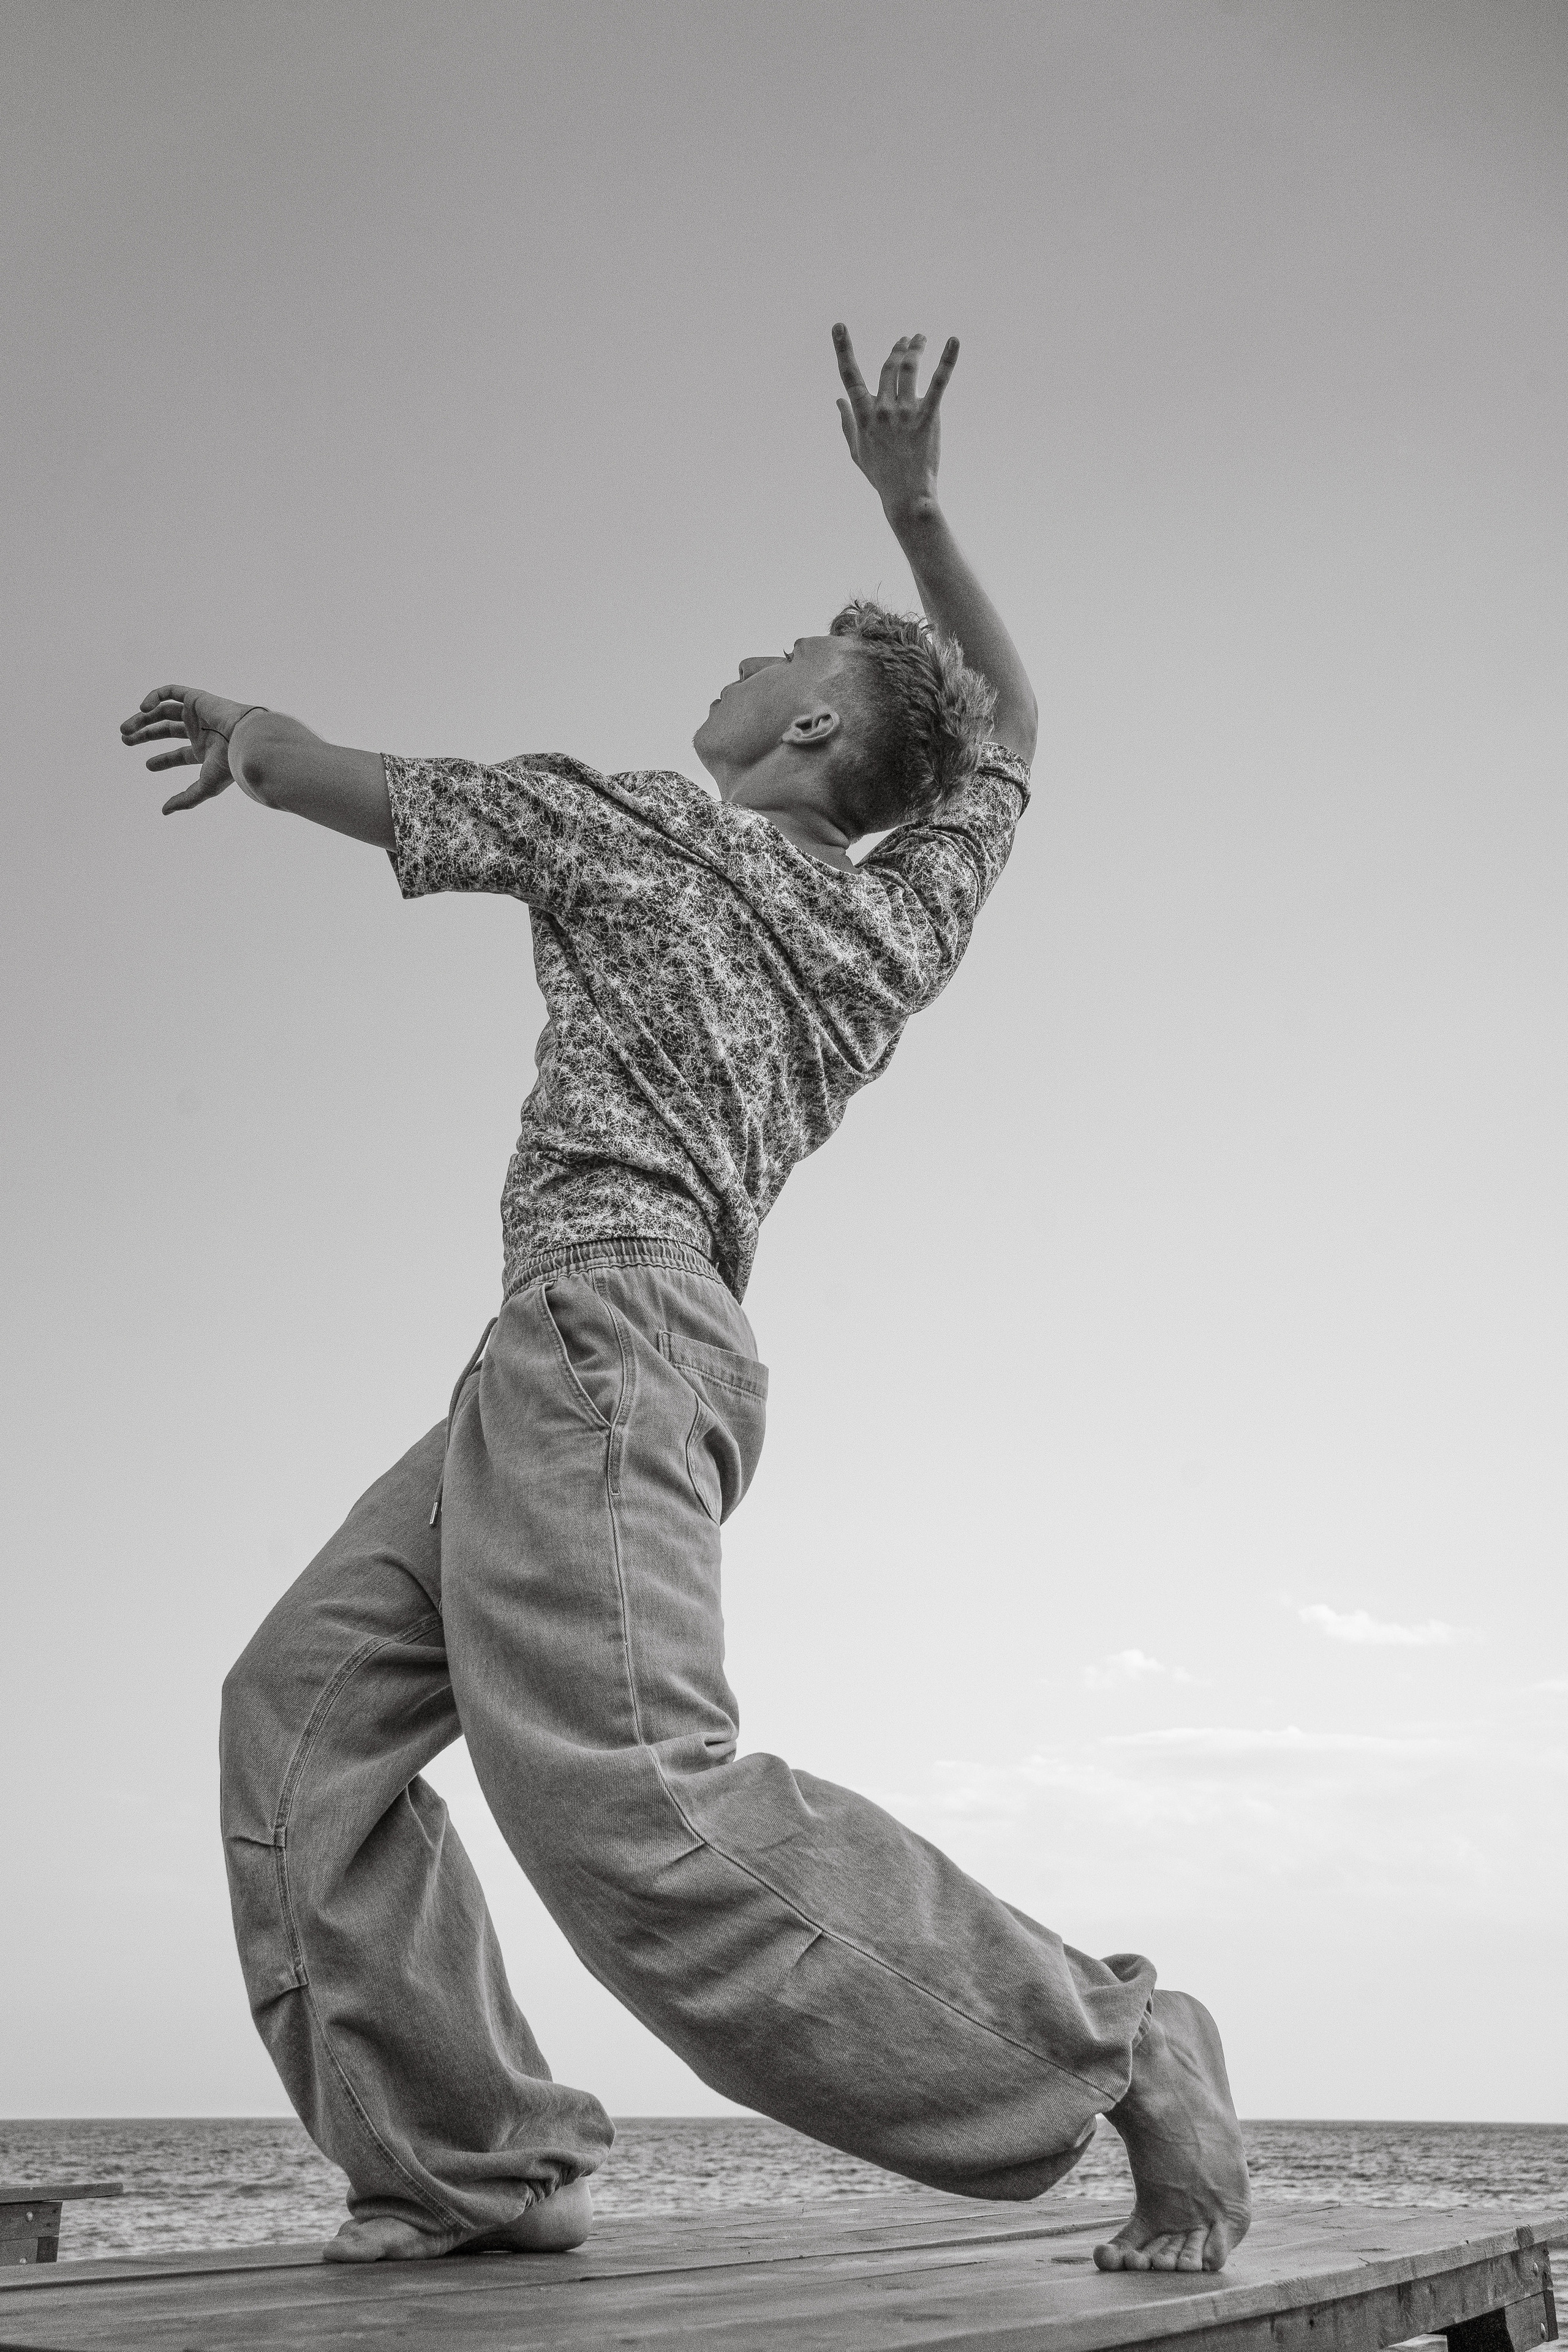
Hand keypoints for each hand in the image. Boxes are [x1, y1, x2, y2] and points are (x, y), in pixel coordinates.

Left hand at [120, 685, 261, 813]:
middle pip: (166, 729)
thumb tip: (164, 812)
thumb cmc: (229, 764)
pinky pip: (170, 692)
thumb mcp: (205, 786)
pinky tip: (142, 708)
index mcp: (205, 751)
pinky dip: (154, 697)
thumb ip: (186, 799)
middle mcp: (200, 731)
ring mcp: (197, 713)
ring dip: (142, 717)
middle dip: (144, 734)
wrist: (244, 738)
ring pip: (163, 711)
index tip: (147, 766)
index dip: (161, 761)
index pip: (179, 754)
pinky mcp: (195, 698)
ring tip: (125, 729)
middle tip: (124, 739)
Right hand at [833, 324, 956, 524]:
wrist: (906, 495)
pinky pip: (938, 384)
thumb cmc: (880, 476)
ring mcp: (905, 413)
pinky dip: (947, 361)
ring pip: (908, 369)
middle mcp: (882, 410)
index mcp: (864, 416)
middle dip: (896, 349)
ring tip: (920, 339)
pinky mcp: (927, 418)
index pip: (850, 377)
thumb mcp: (857, 451)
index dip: (843, 349)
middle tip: (905, 339)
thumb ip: (846, 423)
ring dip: (914, 349)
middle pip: (888, 367)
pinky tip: (953, 341)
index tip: (839, 326)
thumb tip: (838, 400)